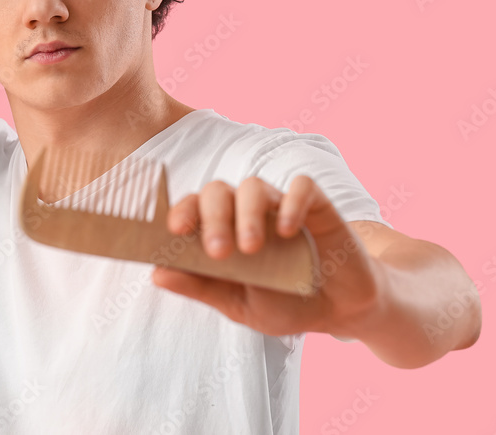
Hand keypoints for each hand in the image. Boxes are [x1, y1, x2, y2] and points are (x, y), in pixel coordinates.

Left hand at [151, 175, 382, 338]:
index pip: (192, 208)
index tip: (173, 230)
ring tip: (252, 248)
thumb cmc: (283, 303)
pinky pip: (302, 187)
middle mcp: (246, 213)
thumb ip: (202, 287)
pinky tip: (289, 231)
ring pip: (254, 186)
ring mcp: (280, 206)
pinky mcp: (316, 206)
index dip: (179, 212)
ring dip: (248, 213)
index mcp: (221, 232)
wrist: (339, 309)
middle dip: (212, 217)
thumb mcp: (239, 304)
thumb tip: (155, 275)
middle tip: (218, 250)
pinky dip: (292, 203)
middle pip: (217, 192)